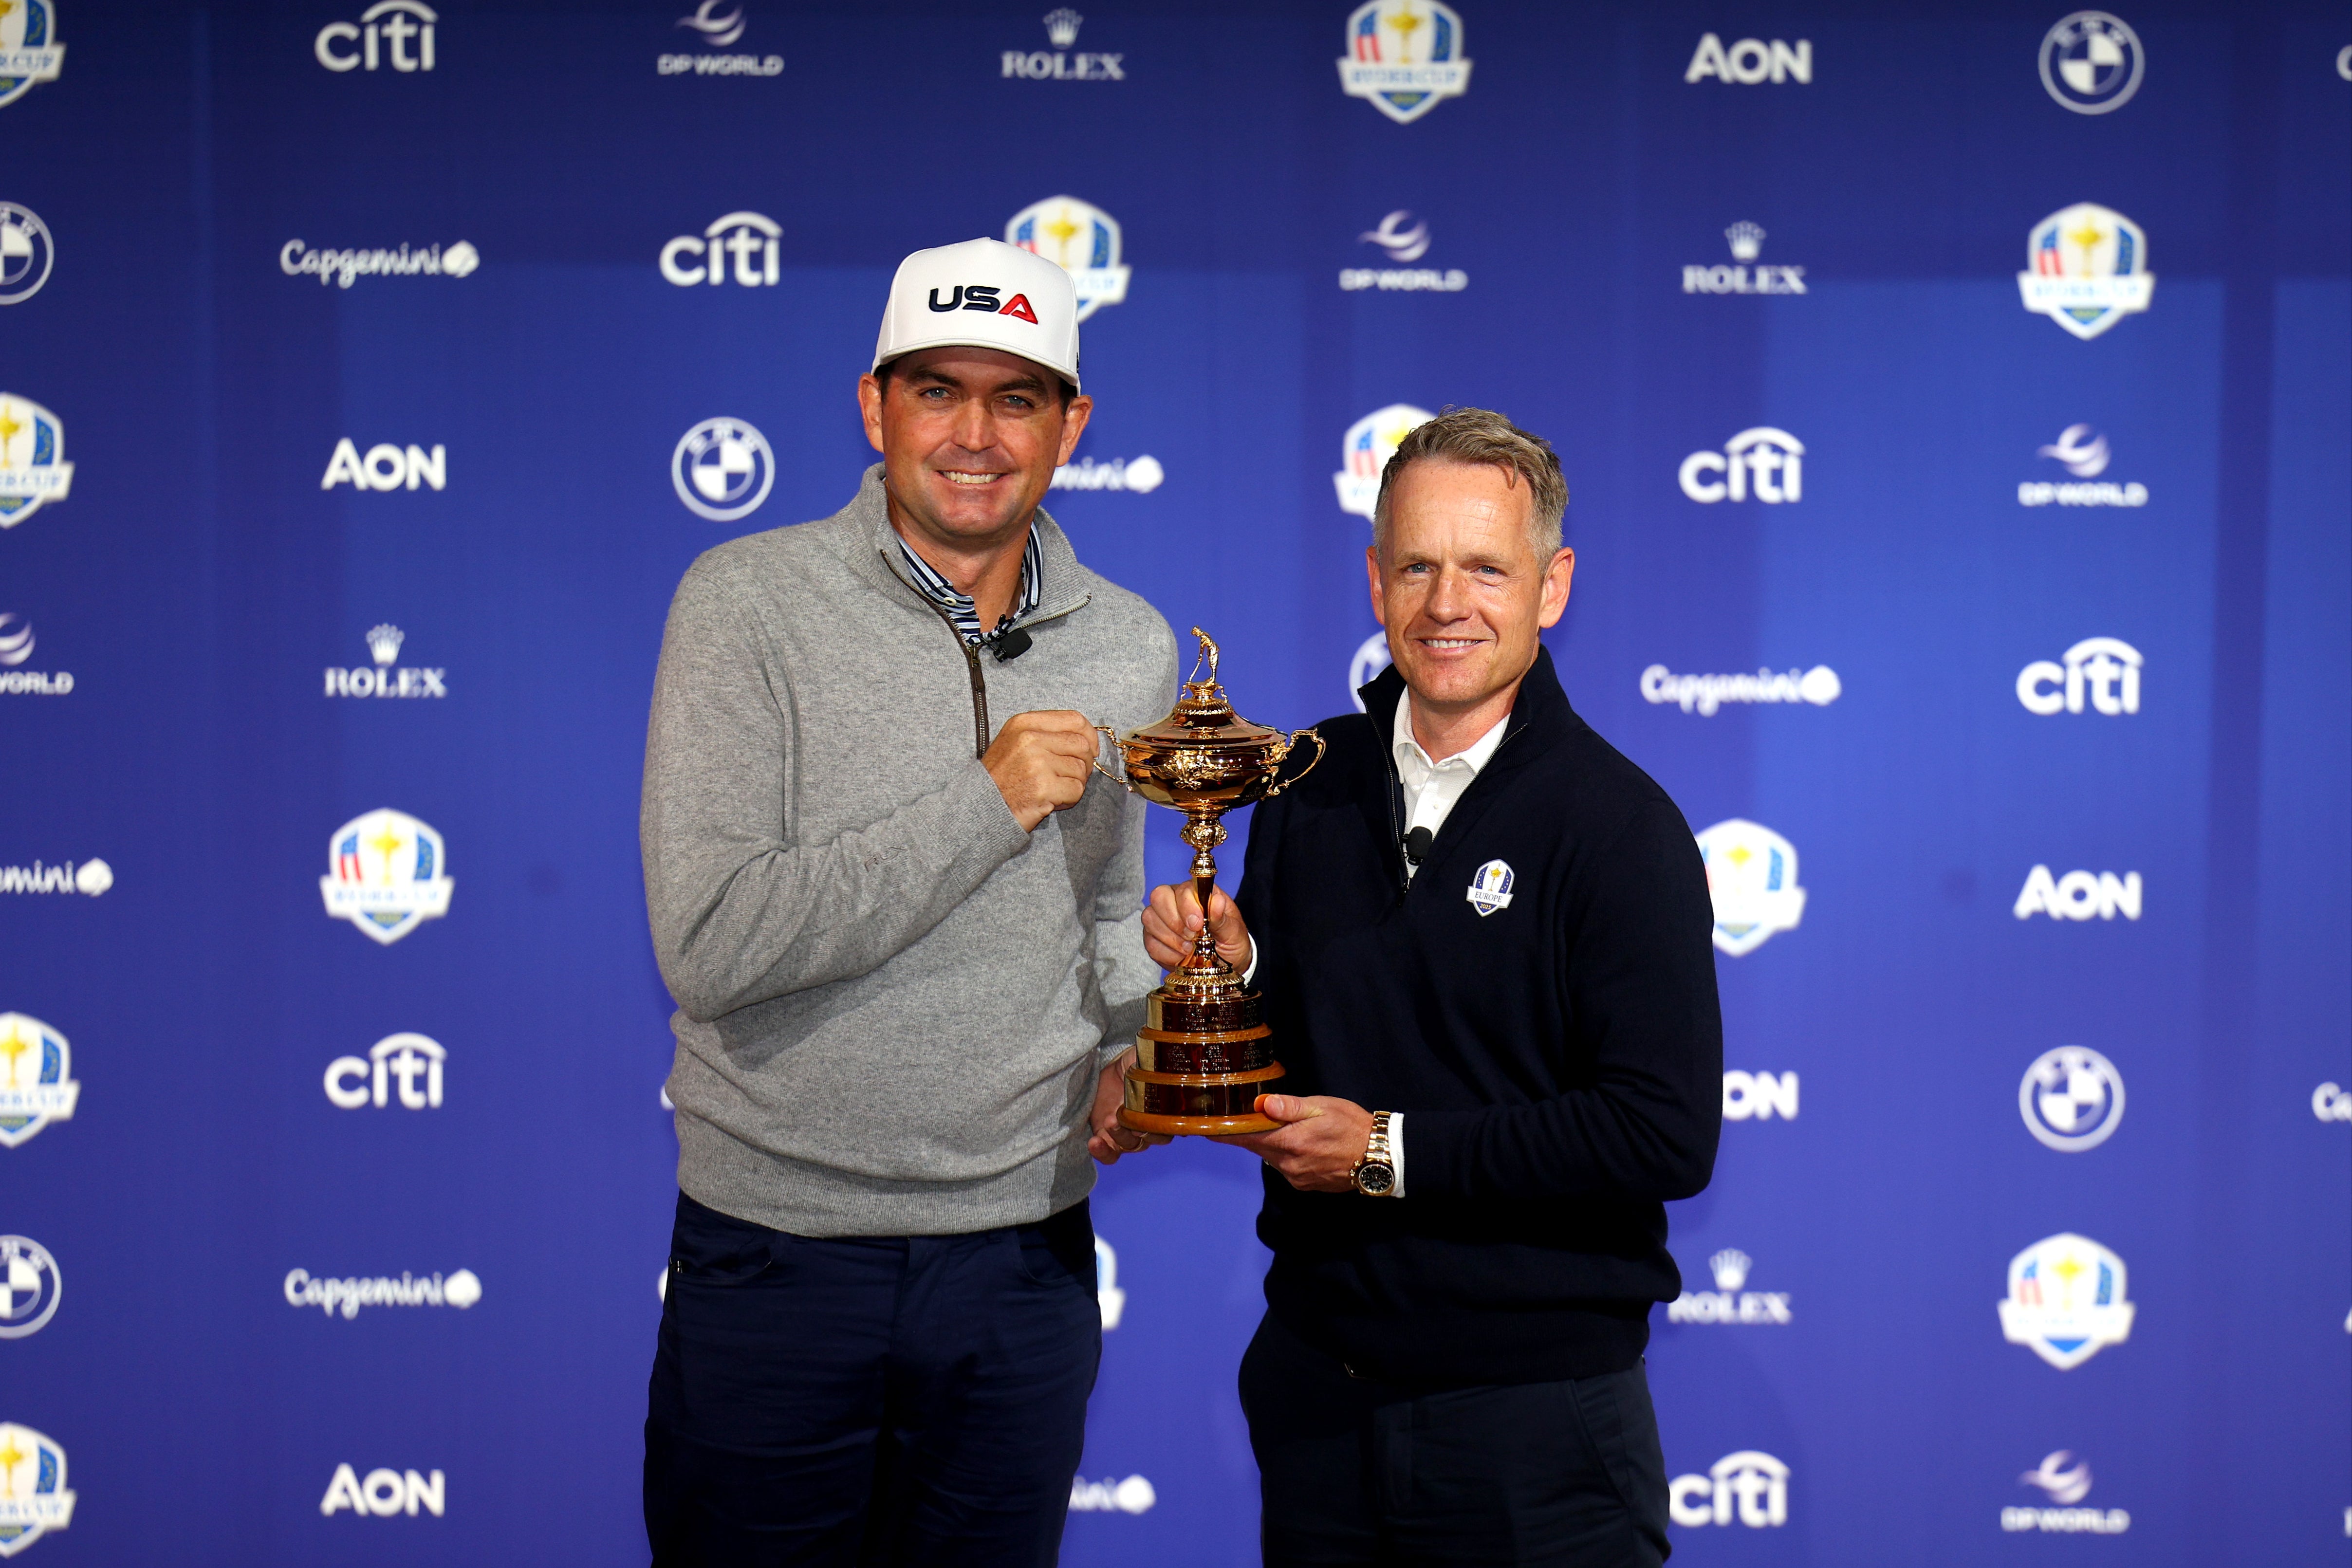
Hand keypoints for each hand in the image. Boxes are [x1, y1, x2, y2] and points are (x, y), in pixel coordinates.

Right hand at [984, 710, 1098, 831]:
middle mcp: (1029, 739)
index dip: (1089, 734)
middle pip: (1081, 745)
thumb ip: (1047, 734)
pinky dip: (1069, 799)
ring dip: (1074, 784)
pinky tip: (1052, 801)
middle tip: (1072, 776)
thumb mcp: (1016, 742)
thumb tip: (1086, 738)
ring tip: (1054, 790)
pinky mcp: (1043, 787)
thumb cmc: (1002, 777)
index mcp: (1024, 723)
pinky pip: (1076, 790)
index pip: (1073, 719)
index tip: (1091, 749)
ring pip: (1080, 769)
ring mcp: (1036, 763)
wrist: (980, 806)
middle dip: (1084, 764)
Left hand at [1087, 1048, 1168, 1164]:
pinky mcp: (1108, 1139)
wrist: (1105, 1068)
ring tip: (1110, 1121)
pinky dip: (1103, 1153)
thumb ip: (1156, 1063)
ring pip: (1130, 1146)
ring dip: (1120, 1137)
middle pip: (1151, 1138)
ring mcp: (1128, 1135)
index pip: (1170, 1126)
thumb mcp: (1145, 1059)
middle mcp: (1149, 1126)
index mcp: (1163, 1110)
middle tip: (1129, 1119)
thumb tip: (1167, 1062)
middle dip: (1140, 1130)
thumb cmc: (1131, 1063)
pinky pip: (1110, 1155)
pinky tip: (1094, 1143)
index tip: (1152, 1116)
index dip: (1163, 1125)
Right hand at [1142, 881, 1252, 972]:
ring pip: (1149, 918)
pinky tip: (1182, 958)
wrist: (1227, 963)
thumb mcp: (1234, 931)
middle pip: (1158, 896)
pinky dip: (1166, 954)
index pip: (1182, 889)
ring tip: (1189, 949)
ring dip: (1170, 938)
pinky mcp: (1155, 939)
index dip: (1186, 906)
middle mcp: (1176, 901)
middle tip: (1192, 937)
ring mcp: (1162, 919)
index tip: (1198, 925)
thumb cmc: (1232, 940)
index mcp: (1198, 893)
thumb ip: (1223, 918)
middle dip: (1173, 920)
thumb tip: (1217, 902)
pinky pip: (1150, 943)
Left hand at [1211, 1094, 1373, 1192]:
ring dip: (1272, 1143)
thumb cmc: (1353, 1126)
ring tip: (1284, 1127)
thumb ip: (1289, 1107)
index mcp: (1289, 1142)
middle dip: (1250, 1133)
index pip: (1246, 1138)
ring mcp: (1297, 1177)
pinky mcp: (1306, 1184)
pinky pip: (1287, 1167)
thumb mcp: (1322, 1107)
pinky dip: (1288, 1154)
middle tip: (1243, 1118)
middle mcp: (1288, 1164)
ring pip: (1272, 1157)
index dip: (1225, 1133)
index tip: (1206, 1129)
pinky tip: (1303, 1143)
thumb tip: (1261, 1103)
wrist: (1380, 1156)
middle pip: (1257, 1147)